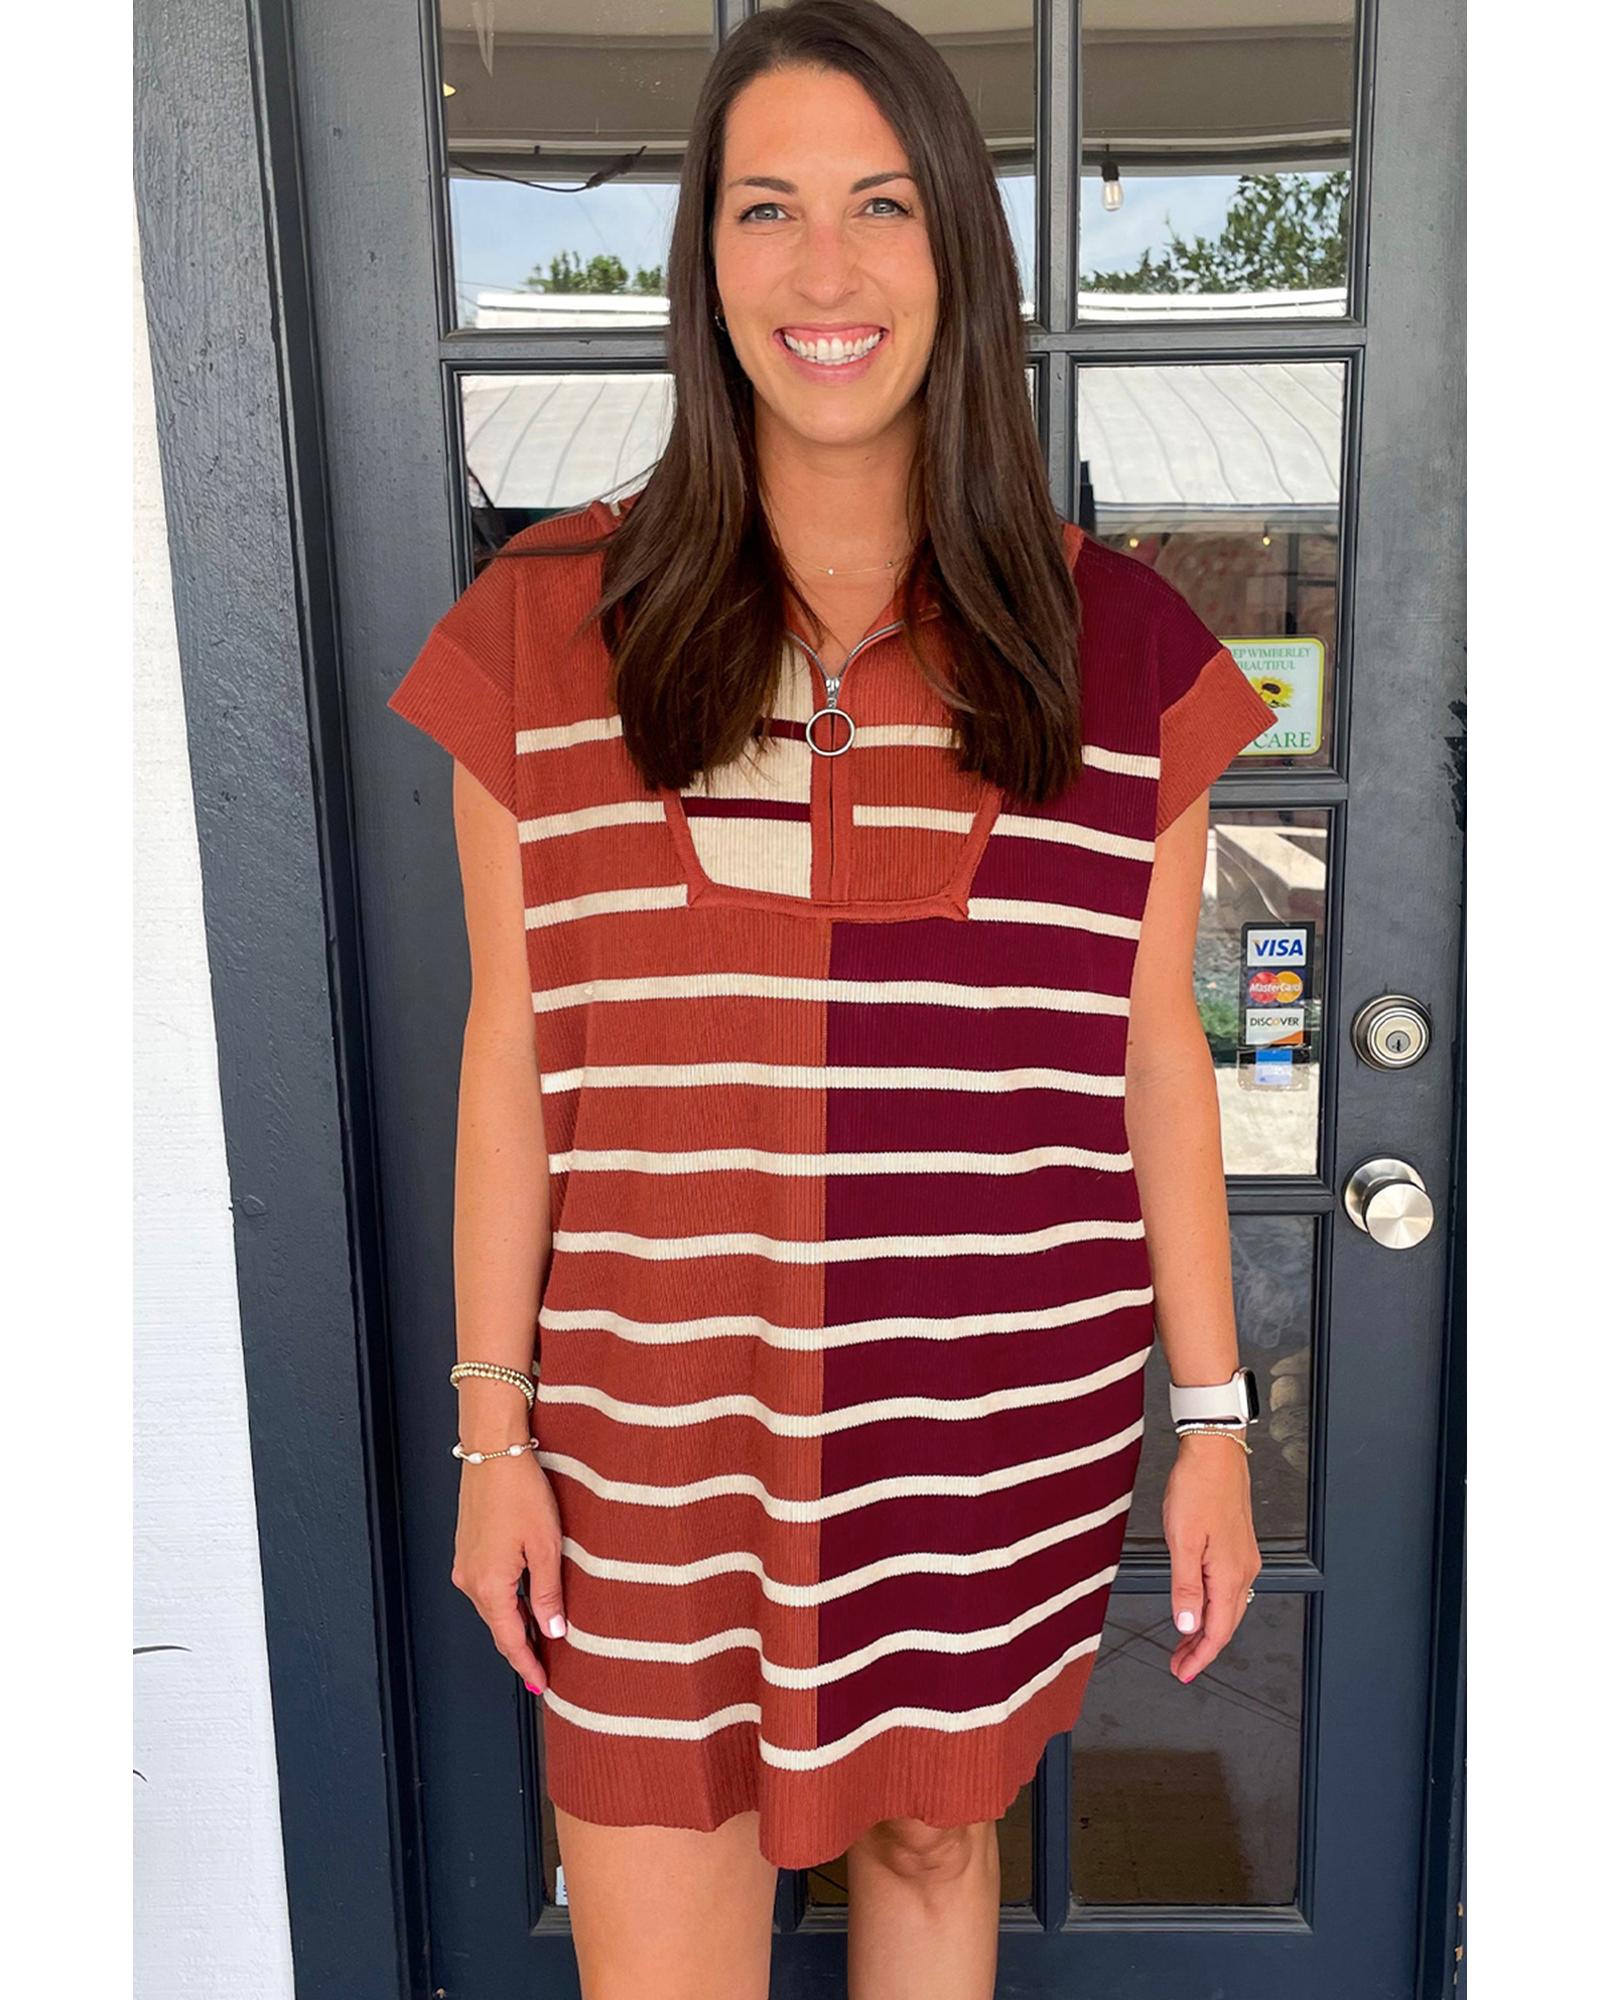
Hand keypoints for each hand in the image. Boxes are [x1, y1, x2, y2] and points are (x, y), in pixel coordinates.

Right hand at [450, 1452, 566, 1696]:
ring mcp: (464, 1564)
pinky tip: (524, 1602)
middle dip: (522, 1648)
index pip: (510, 1639)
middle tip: (545, 1668)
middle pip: (499, 1627)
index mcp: (489, 1585)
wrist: (493, 1452)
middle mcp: (469, 1580)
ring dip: (515, 1624)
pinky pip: (487, 1588)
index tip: (541, 1685)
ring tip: (541, 1638)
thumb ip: (547, 1594)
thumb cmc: (522, 1492)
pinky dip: (505, 1602)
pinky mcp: (466, 1550)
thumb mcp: (546, 1546)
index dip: (527, 1665)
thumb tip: (553, 1632)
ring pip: (492, 1608)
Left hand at [1162, 1432, 1261, 1683]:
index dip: (1200, 1657)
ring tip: (1183, 1642)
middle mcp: (1244, 1570)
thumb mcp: (1182, 1540)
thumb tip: (1186, 1625)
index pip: (1218, 1631)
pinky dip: (1212, 1606)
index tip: (1182, 1673)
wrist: (1215, 1452)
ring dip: (1206, 1628)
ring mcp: (1244, 1558)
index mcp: (1230, 1574)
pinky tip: (1197, 1605)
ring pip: (1228, 1607)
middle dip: (1201, 1648)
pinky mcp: (1239, 1546)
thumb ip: (1185, 1586)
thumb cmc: (1197, 1488)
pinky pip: (1228, 1588)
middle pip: (1226, 1624)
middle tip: (1178, 1665)